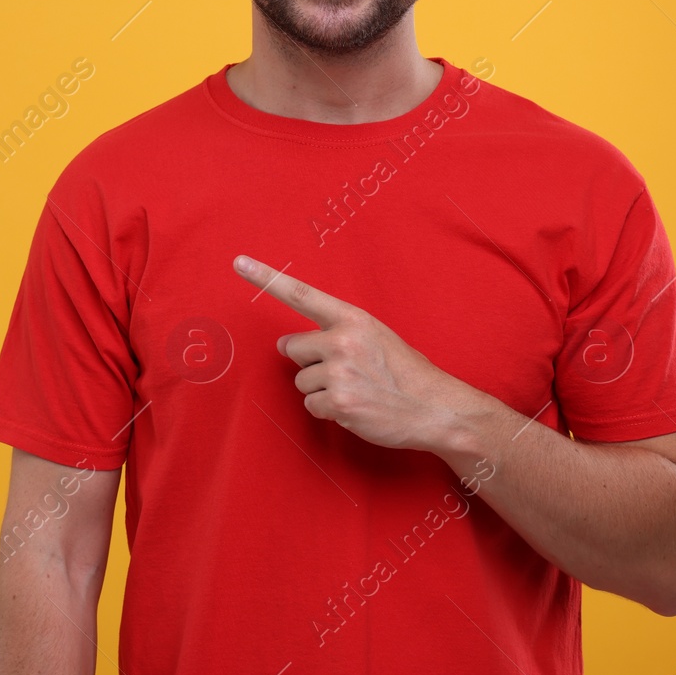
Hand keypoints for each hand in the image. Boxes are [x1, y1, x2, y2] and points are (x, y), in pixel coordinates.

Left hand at [232, 254, 475, 451]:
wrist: (436, 408)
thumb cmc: (404, 371)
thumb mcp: (375, 335)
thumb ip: (335, 332)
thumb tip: (286, 344)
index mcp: (352, 318)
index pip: (302, 294)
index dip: (267, 278)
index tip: (238, 263)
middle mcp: (342, 340)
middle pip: (291, 348)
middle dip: (309, 361)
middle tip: (345, 370)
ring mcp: (340, 372)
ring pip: (301, 381)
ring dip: (322, 389)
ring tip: (357, 390)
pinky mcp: (339, 402)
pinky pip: (312, 405)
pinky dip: (330, 411)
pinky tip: (357, 407)